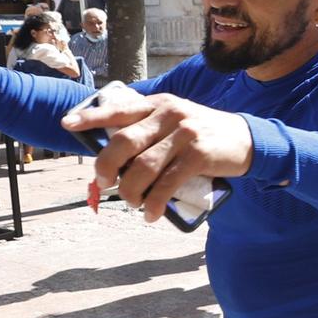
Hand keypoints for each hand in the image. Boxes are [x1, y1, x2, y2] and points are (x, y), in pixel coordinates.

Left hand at [62, 85, 253, 221]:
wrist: (249, 140)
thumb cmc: (205, 136)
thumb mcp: (177, 122)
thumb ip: (150, 129)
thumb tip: (115, 158)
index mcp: (160, 104)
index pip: (119, 108)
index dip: (91, 117)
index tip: (68, 125)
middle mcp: (170, 114)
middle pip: (123, 141)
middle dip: (106, 167)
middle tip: (103, 184)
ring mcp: (186, 134)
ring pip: (143, 166)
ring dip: (130, 191)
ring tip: (131, 203)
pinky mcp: (199, 155)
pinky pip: (167, 183)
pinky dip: (154, 202)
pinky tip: (150, 213)